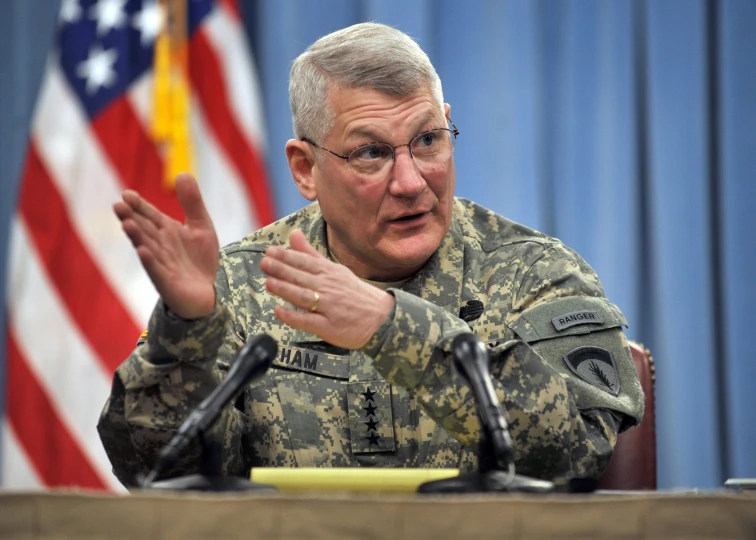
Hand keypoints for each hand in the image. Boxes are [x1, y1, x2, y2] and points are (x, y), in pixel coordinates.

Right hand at [113, 173, 218, 318]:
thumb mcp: (201, 226)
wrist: (208, 292)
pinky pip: (156, 271)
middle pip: (143, 230)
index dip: (138, 205)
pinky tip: (142, 251)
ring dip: (137, 237)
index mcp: (165, 231)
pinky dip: (150, 261)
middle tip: (118, 205)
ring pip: (147, 248)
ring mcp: (161, 264)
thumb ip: (192, 202)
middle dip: (131, 218)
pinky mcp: (167, 283)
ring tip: (127, 225)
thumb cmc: (199, 259)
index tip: (127, 194)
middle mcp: (159, 246)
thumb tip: (183, 173)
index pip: (148, 215)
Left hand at [261, 230, 395, 349]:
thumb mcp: (335, 270)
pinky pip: (309, 321)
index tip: (270, 251)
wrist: (381, 317)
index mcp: (330, 273)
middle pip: (303, 278)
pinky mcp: (329, 327)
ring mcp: (330, 308)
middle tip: (265, 263)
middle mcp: (329, 288)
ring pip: (305, 297)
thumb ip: (310, 254)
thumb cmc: (353, 292)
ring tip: (270, 283)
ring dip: (287, 290)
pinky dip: (294, 317)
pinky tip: (279, 312)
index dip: (287, 257)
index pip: (306, 262)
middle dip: (283, 270)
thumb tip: (293, 234)